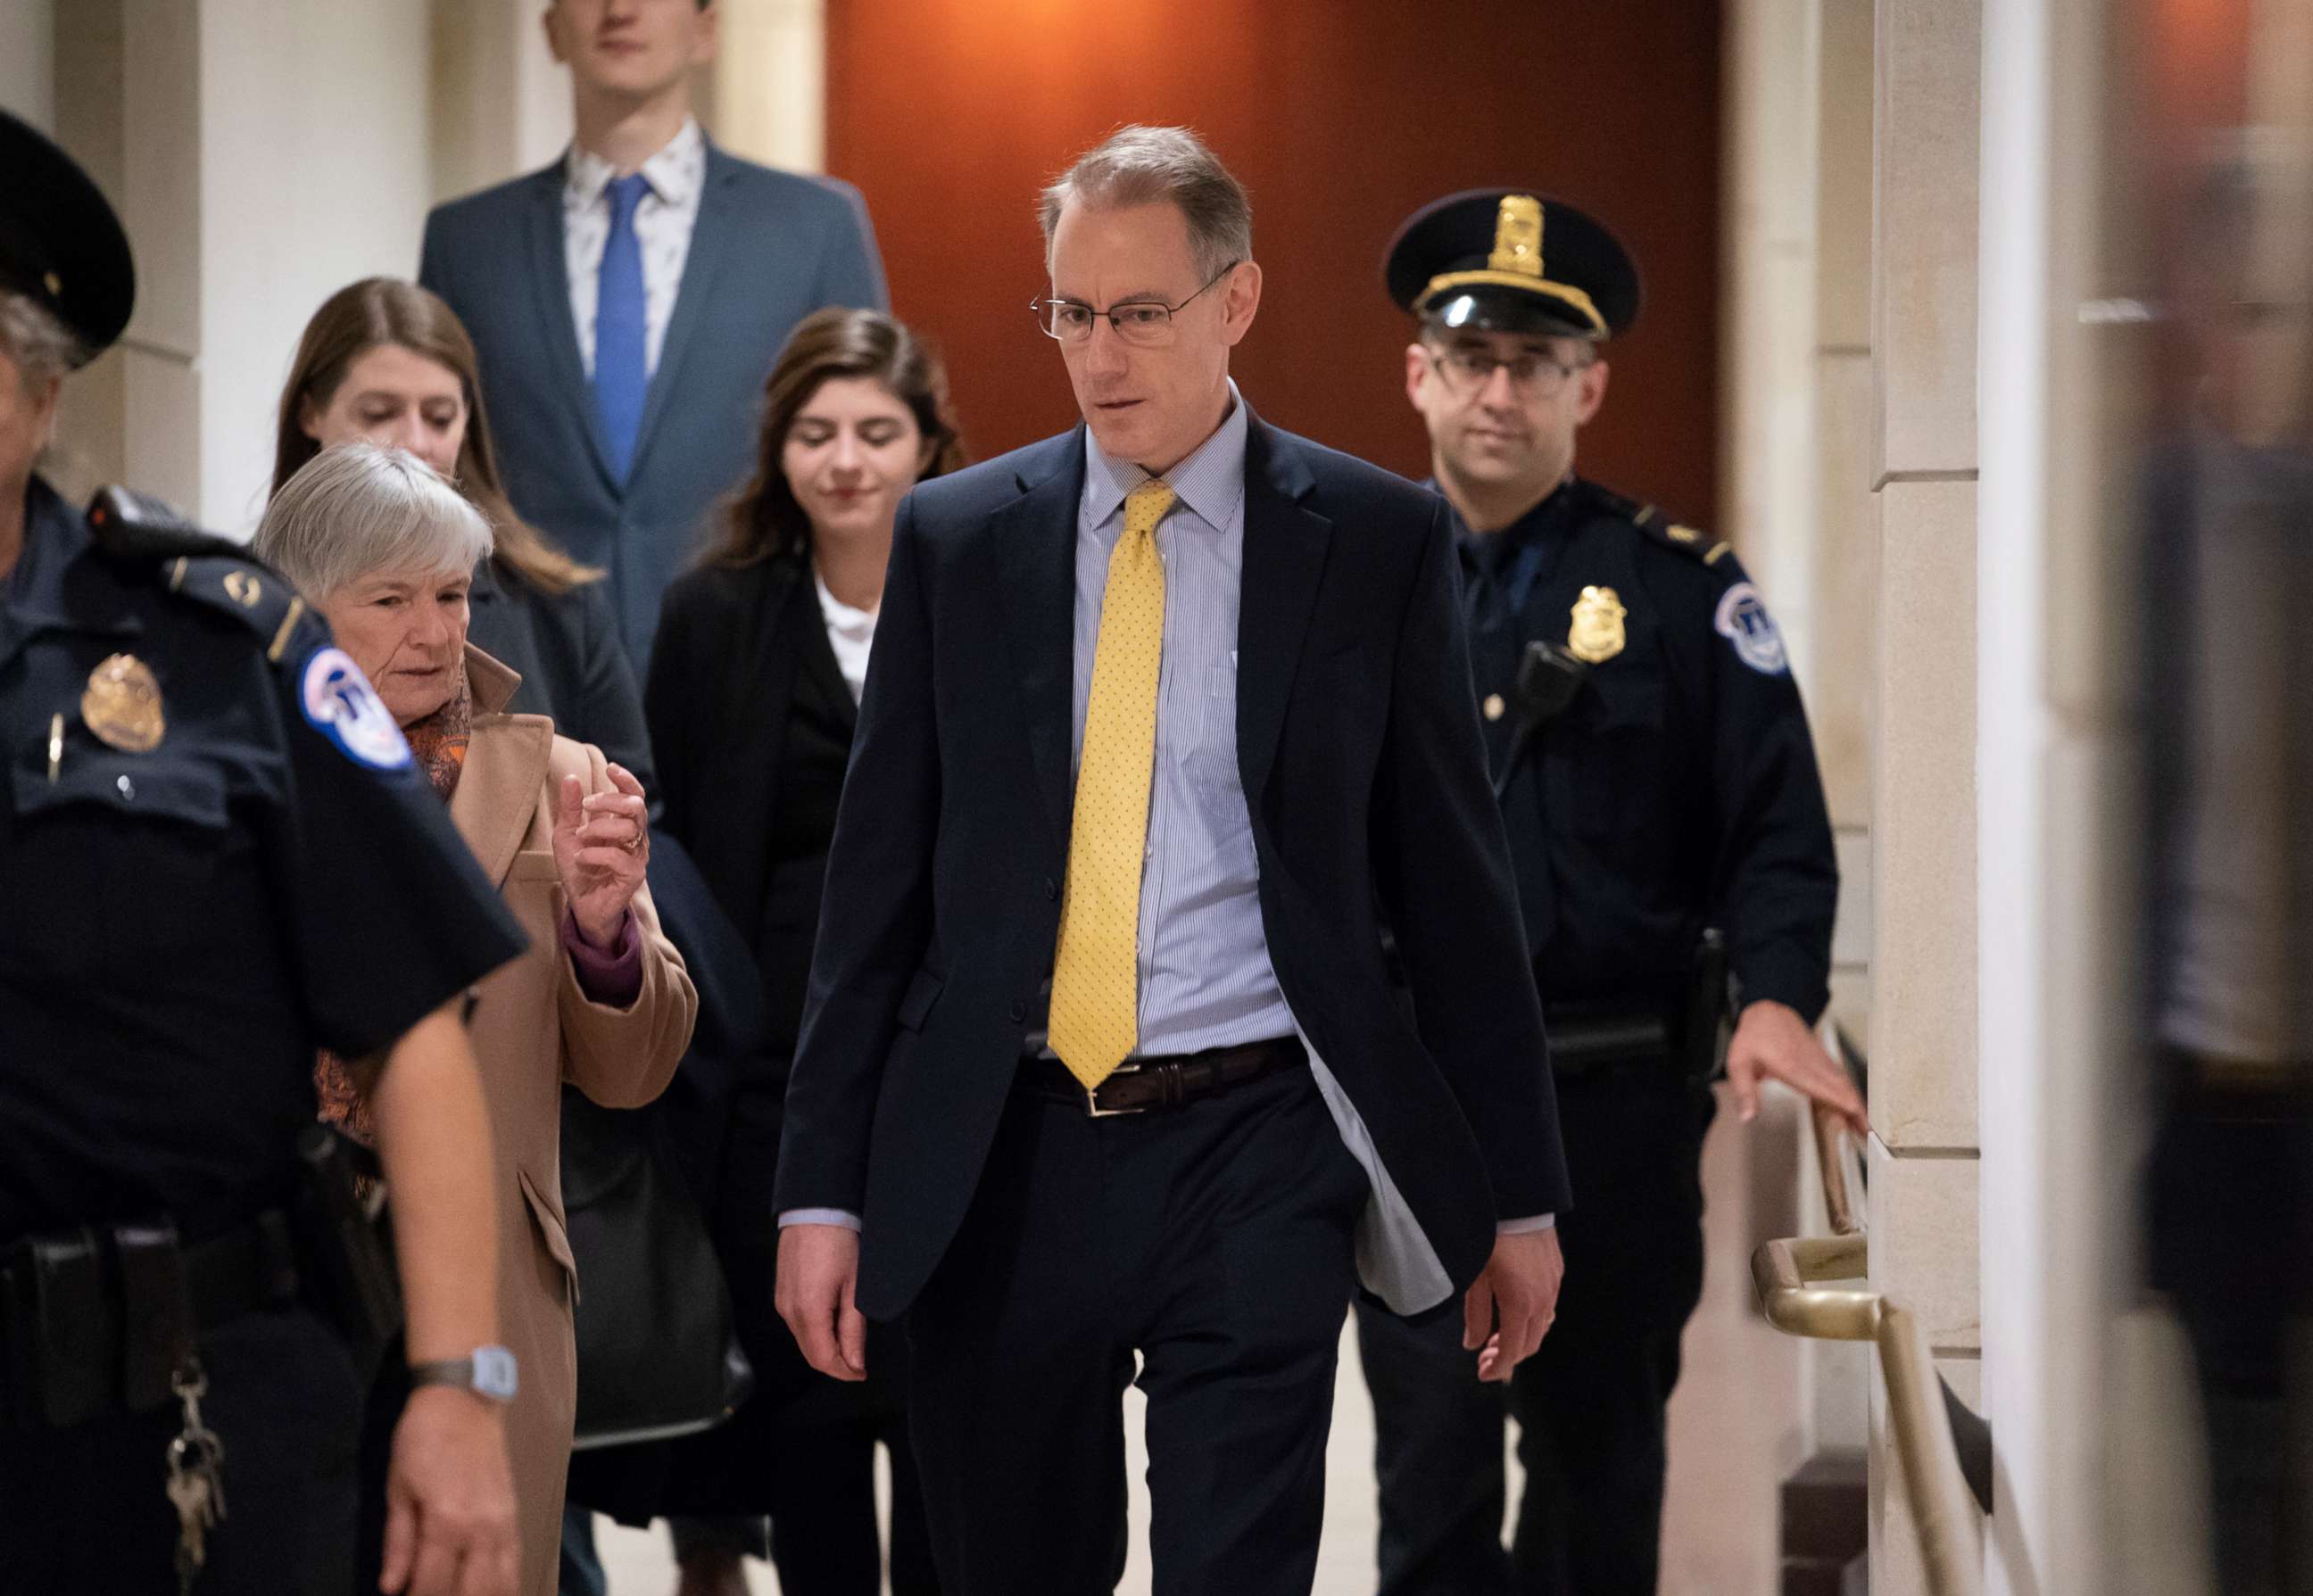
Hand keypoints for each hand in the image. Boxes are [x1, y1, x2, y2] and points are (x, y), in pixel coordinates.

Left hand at [378, 1385, 518, 1595]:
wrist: (464, 1399)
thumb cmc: (421, 1440)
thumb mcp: (398, 1490)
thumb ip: (398, 1544)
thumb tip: (390, 1588)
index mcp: (446, 1522)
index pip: (431, 1586)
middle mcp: (482, 1529)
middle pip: (472, 1593)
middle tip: (429, 1593)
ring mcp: (504, 1523)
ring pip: (502, 1584)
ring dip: (481, 1595)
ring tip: (458, 1590)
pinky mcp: (514, 1515)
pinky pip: (515, 1561)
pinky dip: (503, 1583)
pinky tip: (488, 1589)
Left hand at [552, 762, 649, 947]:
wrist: (583, 906)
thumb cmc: (579, 870)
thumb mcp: (567, 835)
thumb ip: (570, 809)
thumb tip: (571, 778)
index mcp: (622, 825)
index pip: (635, 796)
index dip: (627, 780)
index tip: (610, 768)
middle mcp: (635, 838)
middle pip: (636, 807)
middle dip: (610, 800)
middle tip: (586, 805)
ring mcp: (637, 857)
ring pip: (629, 829)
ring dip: (599, 829)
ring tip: (581, 838)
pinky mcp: (634, 876)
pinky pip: (619, 857)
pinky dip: (596, 854)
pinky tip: (581, 859)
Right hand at [776, 1223, 867, 1381]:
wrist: (816, 1208)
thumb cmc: (840, 1242)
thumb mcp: (855, 1287)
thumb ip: (853, 1330)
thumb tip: (854, 1363)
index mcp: (808, 1312)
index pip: (823, 1359)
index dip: (844, 1372)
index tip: (862, 1373)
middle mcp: (789, 1311)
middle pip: (811, 1353)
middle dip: (835, 1363)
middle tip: (859, 1362)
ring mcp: (782, 1301)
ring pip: (803, 1339)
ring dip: (825, 1347)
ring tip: (850, 1339)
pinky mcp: (781, 1292)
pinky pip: (797, 1323)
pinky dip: (815, 1331)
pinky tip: (833, 1320)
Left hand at [1462, 1227, 1564, 1382]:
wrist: (1516, 1200)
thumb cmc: (1490, 1236)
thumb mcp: (1474, 1277)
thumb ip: (1475, 1314)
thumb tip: (1473, 1344)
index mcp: (1520, 1303)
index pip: (1513, 1351)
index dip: (1498, 1368)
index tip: (1483, 1374)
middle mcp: (1542, 1298)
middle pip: (1531, 1344)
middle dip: (1508, 1357)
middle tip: (1485, 1358)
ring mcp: (1553, 1285)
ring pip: (1542, 1326)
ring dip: (1522, 1338)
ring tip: (1497, 1337)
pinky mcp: (1557, 1271)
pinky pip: (1549, 1306)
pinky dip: (1533, 1319)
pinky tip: (1516, 1314)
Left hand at [1725, 999, 1866, 1138]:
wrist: (1768, 1012)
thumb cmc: (1753, 1039)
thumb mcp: (1738, 1064)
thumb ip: (1745, 1092)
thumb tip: (1748, 1117)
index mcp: (1791, 1066)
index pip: (1820, 1087)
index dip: (1840, 1101)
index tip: (1854, 1115)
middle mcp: (1811, 1063)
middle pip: (1841, 1088)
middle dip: (1857, 1111)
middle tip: (1869, 1136)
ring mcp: (1820, 1060)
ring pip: (1845, 1084)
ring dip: (1858, 1105)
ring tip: (1867, 1129)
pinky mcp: (1824, 1060)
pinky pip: (1841, 1079)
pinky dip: (1851, 1095)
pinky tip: (1856, 1110)